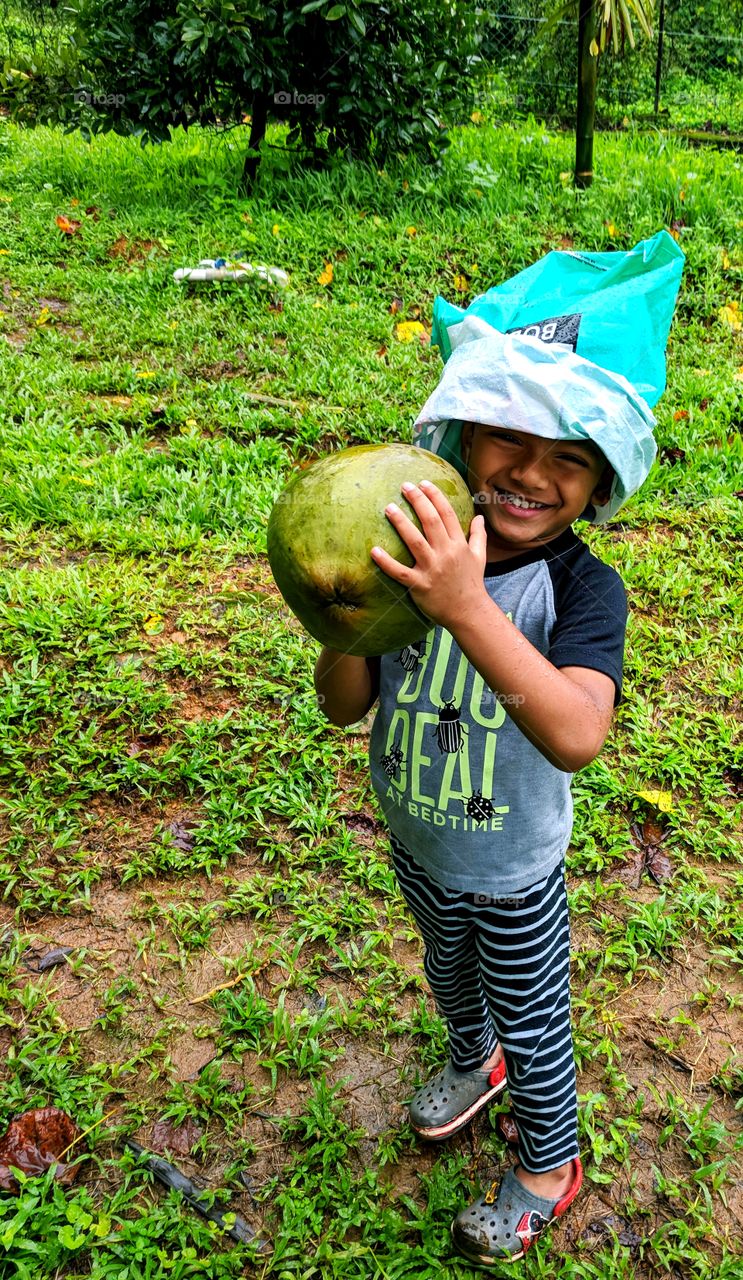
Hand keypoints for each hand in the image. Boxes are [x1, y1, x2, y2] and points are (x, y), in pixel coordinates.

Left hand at [370, 480, 487, 630]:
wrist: (469, 612)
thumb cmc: (471, 584)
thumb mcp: (479, 557)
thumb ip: (478, 535)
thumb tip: (479, 517)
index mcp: (459, 544)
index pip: (447, 514)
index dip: (435, 496)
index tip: (423, 483)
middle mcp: (446, 554)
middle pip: (430, 521)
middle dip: (417, 501)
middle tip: (404, 486)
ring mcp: (432, 569)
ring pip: (415, 541)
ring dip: (401, 523)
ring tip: (388, 508)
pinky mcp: (419, 585)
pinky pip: (400, 572)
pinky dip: (386, 562)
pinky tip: (374, 550)